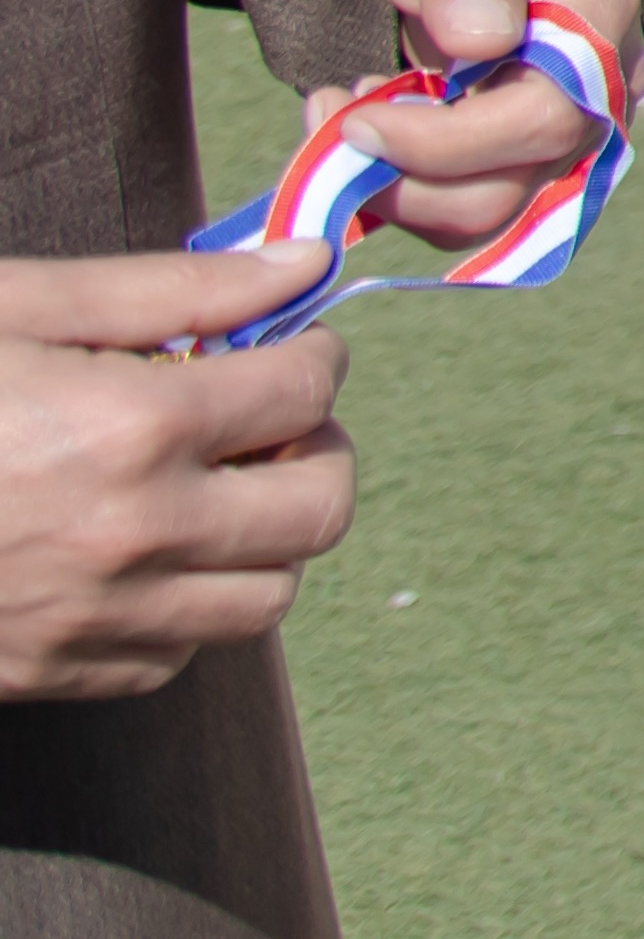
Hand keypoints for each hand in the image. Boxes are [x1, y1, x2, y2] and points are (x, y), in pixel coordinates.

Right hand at [0, 244, 350, 697]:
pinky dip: (187, 607)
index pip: (305, 391)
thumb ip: (171, 289)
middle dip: (314, 453)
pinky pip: (175, 657)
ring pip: (263, 598)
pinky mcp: (46, 675)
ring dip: (263, 539)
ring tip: (210, 486)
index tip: (286, 344)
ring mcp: (89, 619)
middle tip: (269, 420)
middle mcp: (130, 536)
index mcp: (132, 428)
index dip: (311, 354)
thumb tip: (301, 263)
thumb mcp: (16, 303)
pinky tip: (139, 552)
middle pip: (317, 510)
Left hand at [345, 0, 642, 250]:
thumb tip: (483, 39)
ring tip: (344, 117)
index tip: (357, 120)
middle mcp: (595, 96)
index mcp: (596, 28)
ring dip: (395, 189)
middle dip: (406, 178)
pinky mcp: (520, 157)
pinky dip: (400, 188)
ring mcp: (561, 134)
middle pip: (513, 188)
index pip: (541, 123)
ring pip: (484, 214)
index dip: (445, 144)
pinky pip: (461, 208)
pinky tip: (368, 126)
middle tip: (333, 124)